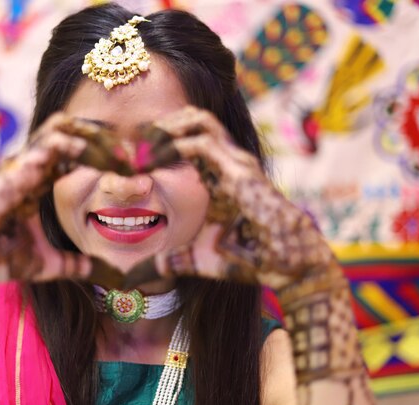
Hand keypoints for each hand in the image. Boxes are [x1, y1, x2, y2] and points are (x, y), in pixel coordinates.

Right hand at [0, 112, 131, 283]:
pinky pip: (15, 172)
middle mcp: (25, 175)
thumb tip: (94, 269)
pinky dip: (33, 164)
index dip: (95, 154)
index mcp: (36, 185)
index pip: (69, 158)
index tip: (124, 159)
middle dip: (87, 137)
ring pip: (39, 146)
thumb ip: (69, 264)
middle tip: (117, 144)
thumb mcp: (43, 264)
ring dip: (65, 143)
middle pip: (58, 140)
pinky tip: (51, 158)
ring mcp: (9, 179)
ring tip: (90, 140)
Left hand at [121, 106, 332, 290]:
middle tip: (134, 145)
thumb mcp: (196, 257)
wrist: (287, 265)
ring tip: (141, 148)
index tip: (131, 158)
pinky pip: (201, 143)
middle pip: (193, 118)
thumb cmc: (248, 261)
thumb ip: (170, 260)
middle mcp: (228, 160)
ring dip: (165, 129)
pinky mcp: (238, 170)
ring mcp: (235, 161)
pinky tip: (153, 162)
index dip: (159, 142)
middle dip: (160, 126)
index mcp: (219, 174)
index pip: (188, 138)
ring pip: (198, 119)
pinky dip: (173, 146)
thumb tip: (142, 272)